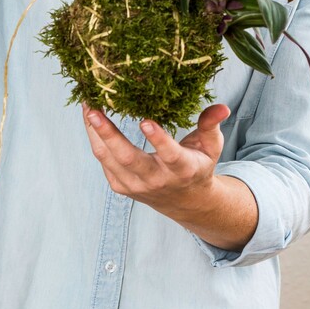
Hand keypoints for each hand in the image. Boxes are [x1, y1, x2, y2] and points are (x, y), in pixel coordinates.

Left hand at [82, 103, 231, 211]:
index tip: (145, 120)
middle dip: (109, 134)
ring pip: (108, 159)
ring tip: (87, 106)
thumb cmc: (198, 165)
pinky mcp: (120, 186)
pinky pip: (103, 160)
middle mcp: (156, 180)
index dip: (158, 140)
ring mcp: (135, 185)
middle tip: (94, 110)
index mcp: (182, 169)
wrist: (185, 201)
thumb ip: (211, 126)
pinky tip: (90, 118)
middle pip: (128, 158)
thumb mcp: (211, 146)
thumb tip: (222, 107)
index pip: (170, 156)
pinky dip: (94, 139)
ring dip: (95, 132)